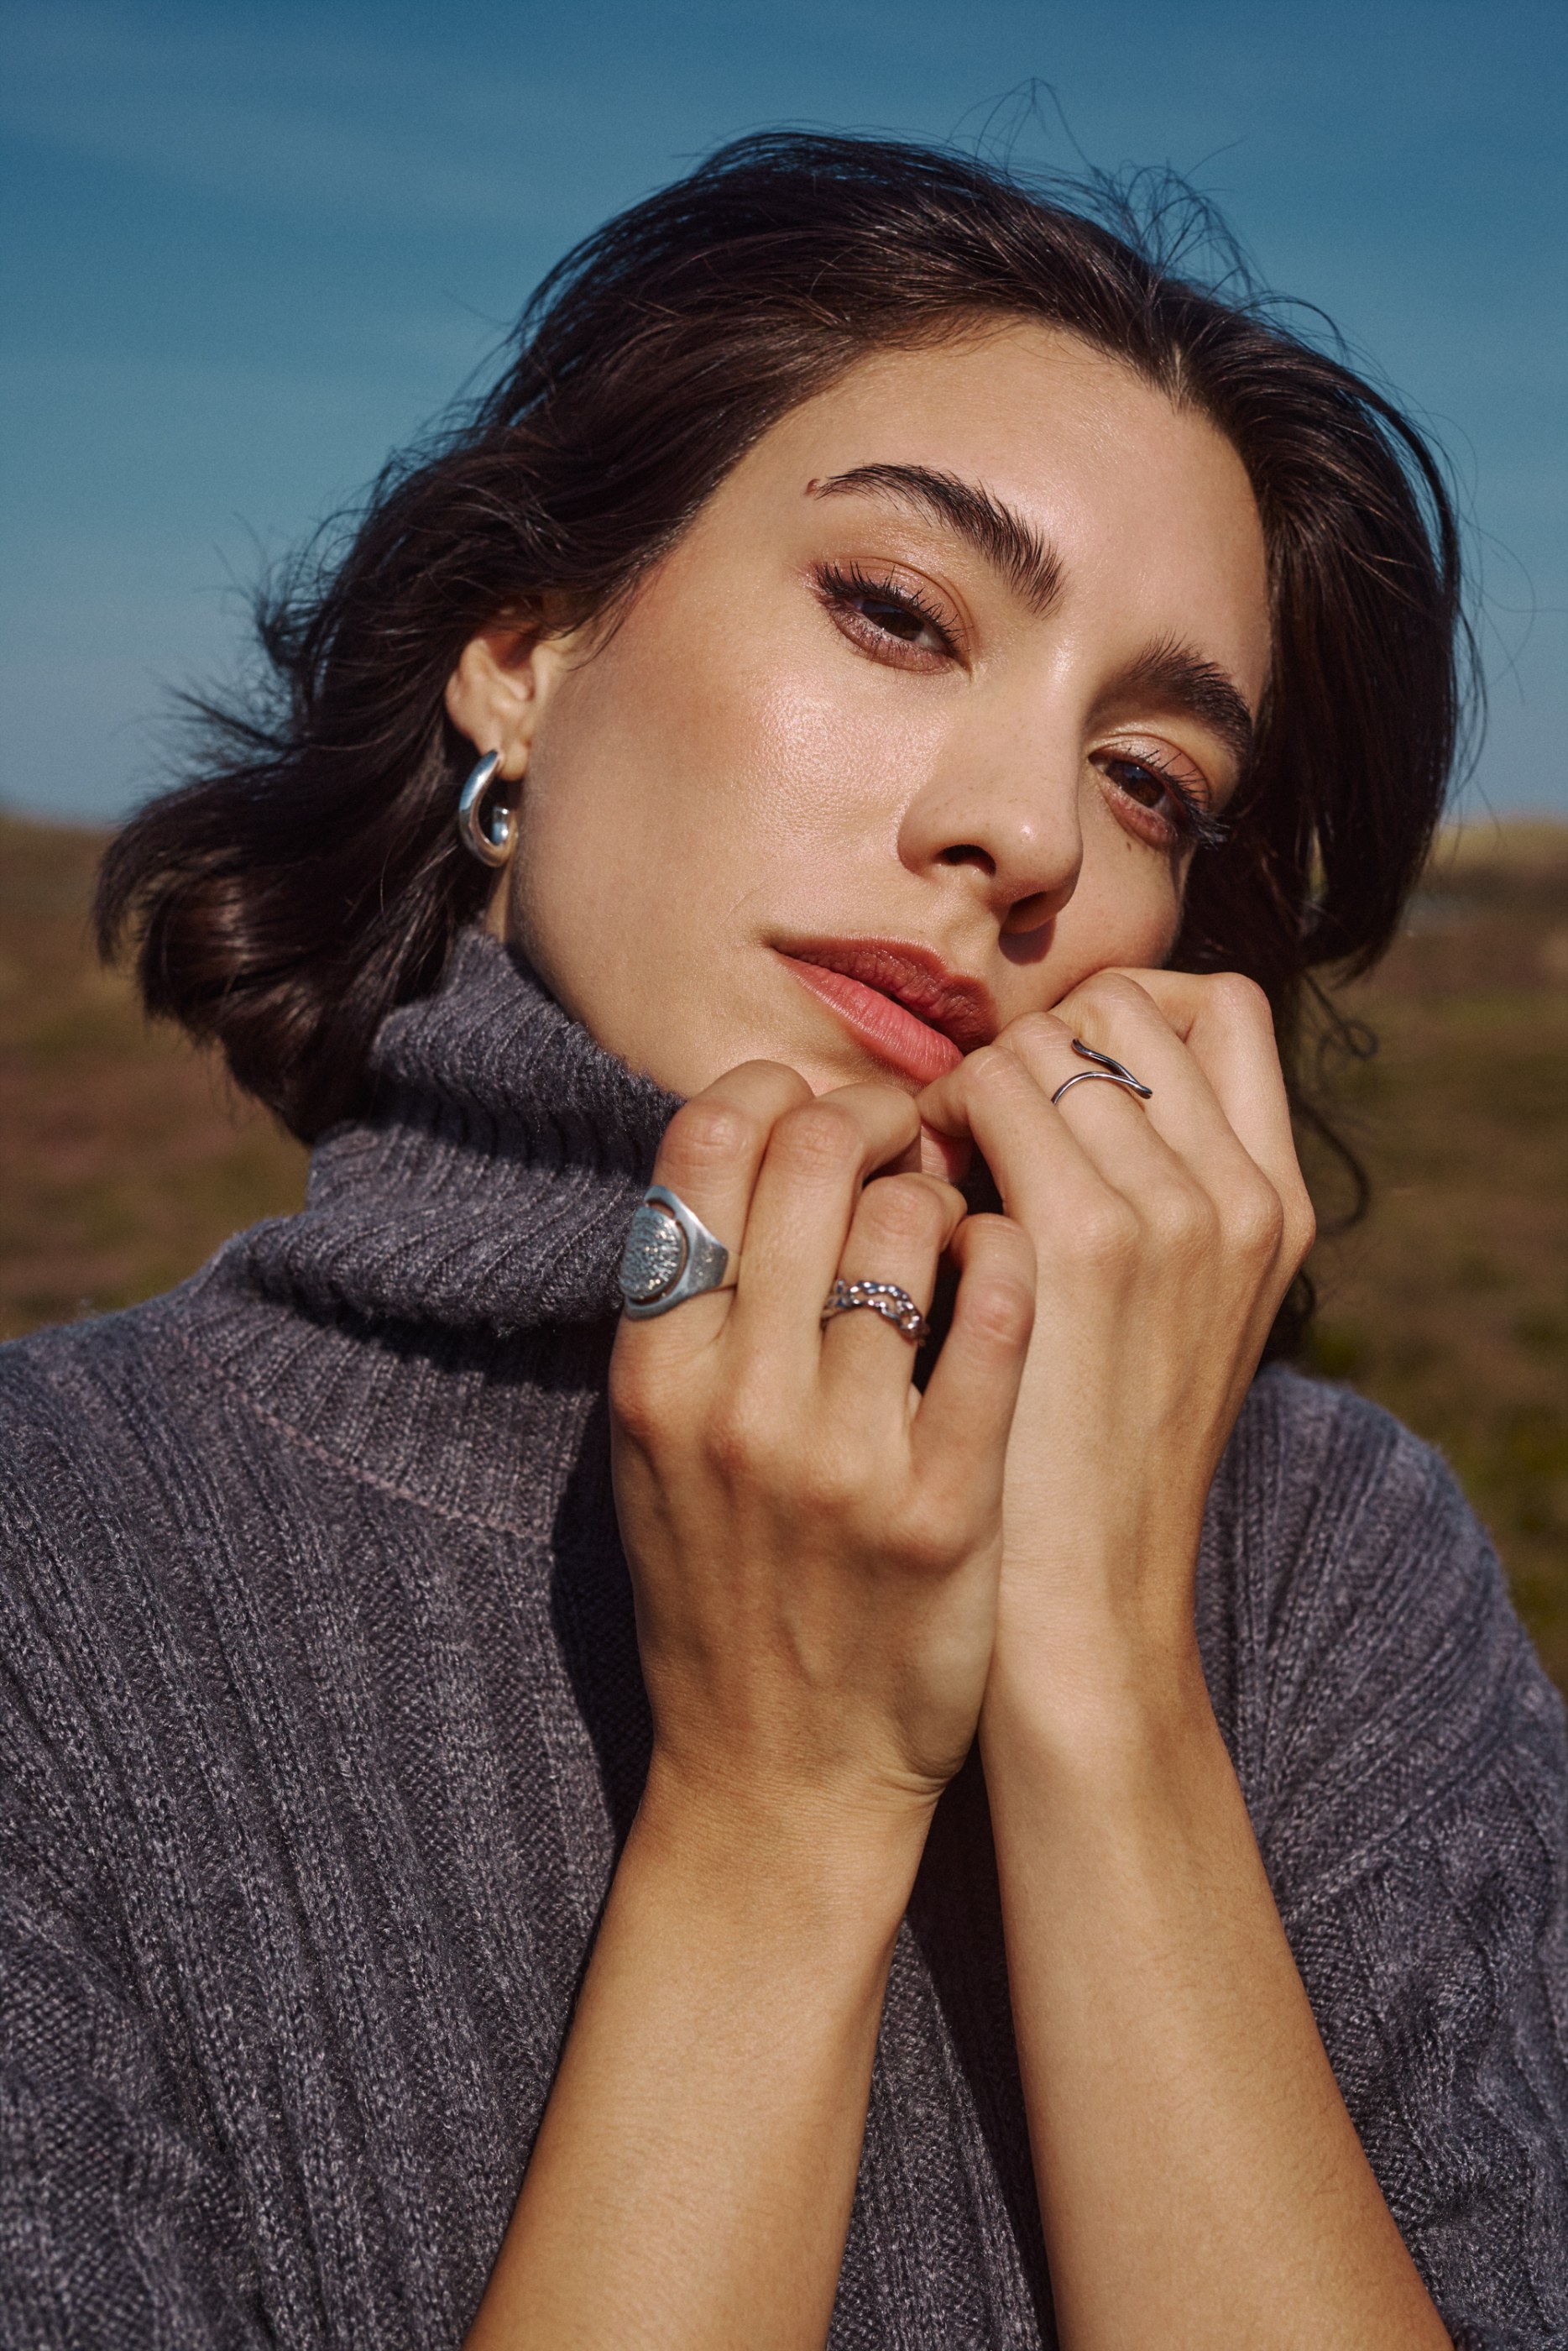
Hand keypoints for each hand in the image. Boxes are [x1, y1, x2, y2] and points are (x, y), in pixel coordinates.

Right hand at [610, 1061, 1034, 1850]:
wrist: (779, 1778)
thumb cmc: (719, 1592)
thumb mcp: (654, 1448)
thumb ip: (689, 1306)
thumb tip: (753, 1145)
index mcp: (650, 1369)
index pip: (707, 1142)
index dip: (779, 1091)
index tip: (823, 1110)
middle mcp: (733, 1400)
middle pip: (815, 1154)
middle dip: (877, 1117)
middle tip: (911, 1139)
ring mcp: (840, 1455)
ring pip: (911, 1221)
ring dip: (946, 1197)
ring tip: (953, 1231)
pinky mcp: (944, 1506)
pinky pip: (996, 1316)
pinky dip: (1010, 1264)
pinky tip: (1010, 1270)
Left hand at [917, 970, 1313, 1707]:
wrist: (1084, 1619)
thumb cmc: (1097, 1471)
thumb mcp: (1174, 1325)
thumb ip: (1151, 1201)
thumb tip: (1058, 1082)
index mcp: (1272, 1205)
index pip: (1215, 1007)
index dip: (1118, 1014)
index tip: (1047, 1083)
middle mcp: (1231, 1196)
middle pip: (1113, 1007)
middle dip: (1025, 1046)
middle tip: (968, 1126)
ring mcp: (1161, 1219)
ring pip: (1033, 1049)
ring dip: (964, 1088)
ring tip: (925, 1165)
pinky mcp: (1074, 1249)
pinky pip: (977, 1103)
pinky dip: (925, 1134)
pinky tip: (902, 1207)